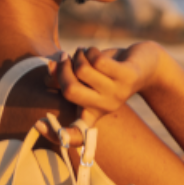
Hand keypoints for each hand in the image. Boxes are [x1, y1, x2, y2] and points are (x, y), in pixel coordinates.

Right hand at [45, 42, 166, 129]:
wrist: (145, 64)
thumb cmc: (108, 70)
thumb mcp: (85, 75)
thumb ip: (64, 74)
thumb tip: (50, 66)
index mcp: (92, 113)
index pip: (75, 133)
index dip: (55, 133)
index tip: (37, 125)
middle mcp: (104, 108)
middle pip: (70, 90)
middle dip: (63, 68)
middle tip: (66, 57)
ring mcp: (117, 94)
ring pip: (83, 70)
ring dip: (79, 55)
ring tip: (83, 52)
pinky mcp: (127, 77)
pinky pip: (98, 61)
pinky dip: (91, 50)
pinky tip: (94, 51)